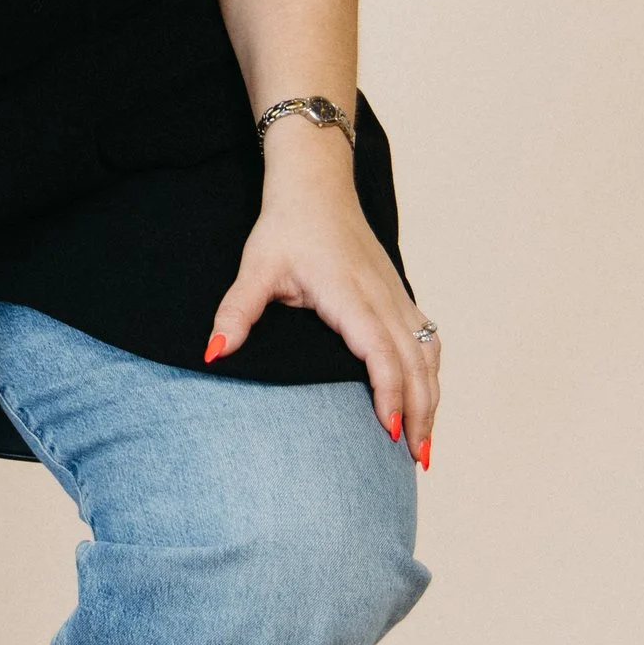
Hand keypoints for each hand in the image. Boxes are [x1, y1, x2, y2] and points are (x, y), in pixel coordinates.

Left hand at [204, 134, 440, 460]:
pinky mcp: (399, 293)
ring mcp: (395, 295)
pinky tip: (426, 399)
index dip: (388, 393)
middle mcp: (381, 297)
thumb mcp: (256, 267)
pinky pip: (426, 340)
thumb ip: (236, 311)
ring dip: (431, 398)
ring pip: (426, 353)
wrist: (316, 184)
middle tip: (416, 460)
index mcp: (349, 294)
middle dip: (419, 413)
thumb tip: (212, 352)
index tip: (388, 432)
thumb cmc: (286, 226)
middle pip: (413, 362)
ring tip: (424, 443)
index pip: (379, 351)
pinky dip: (431, 374)